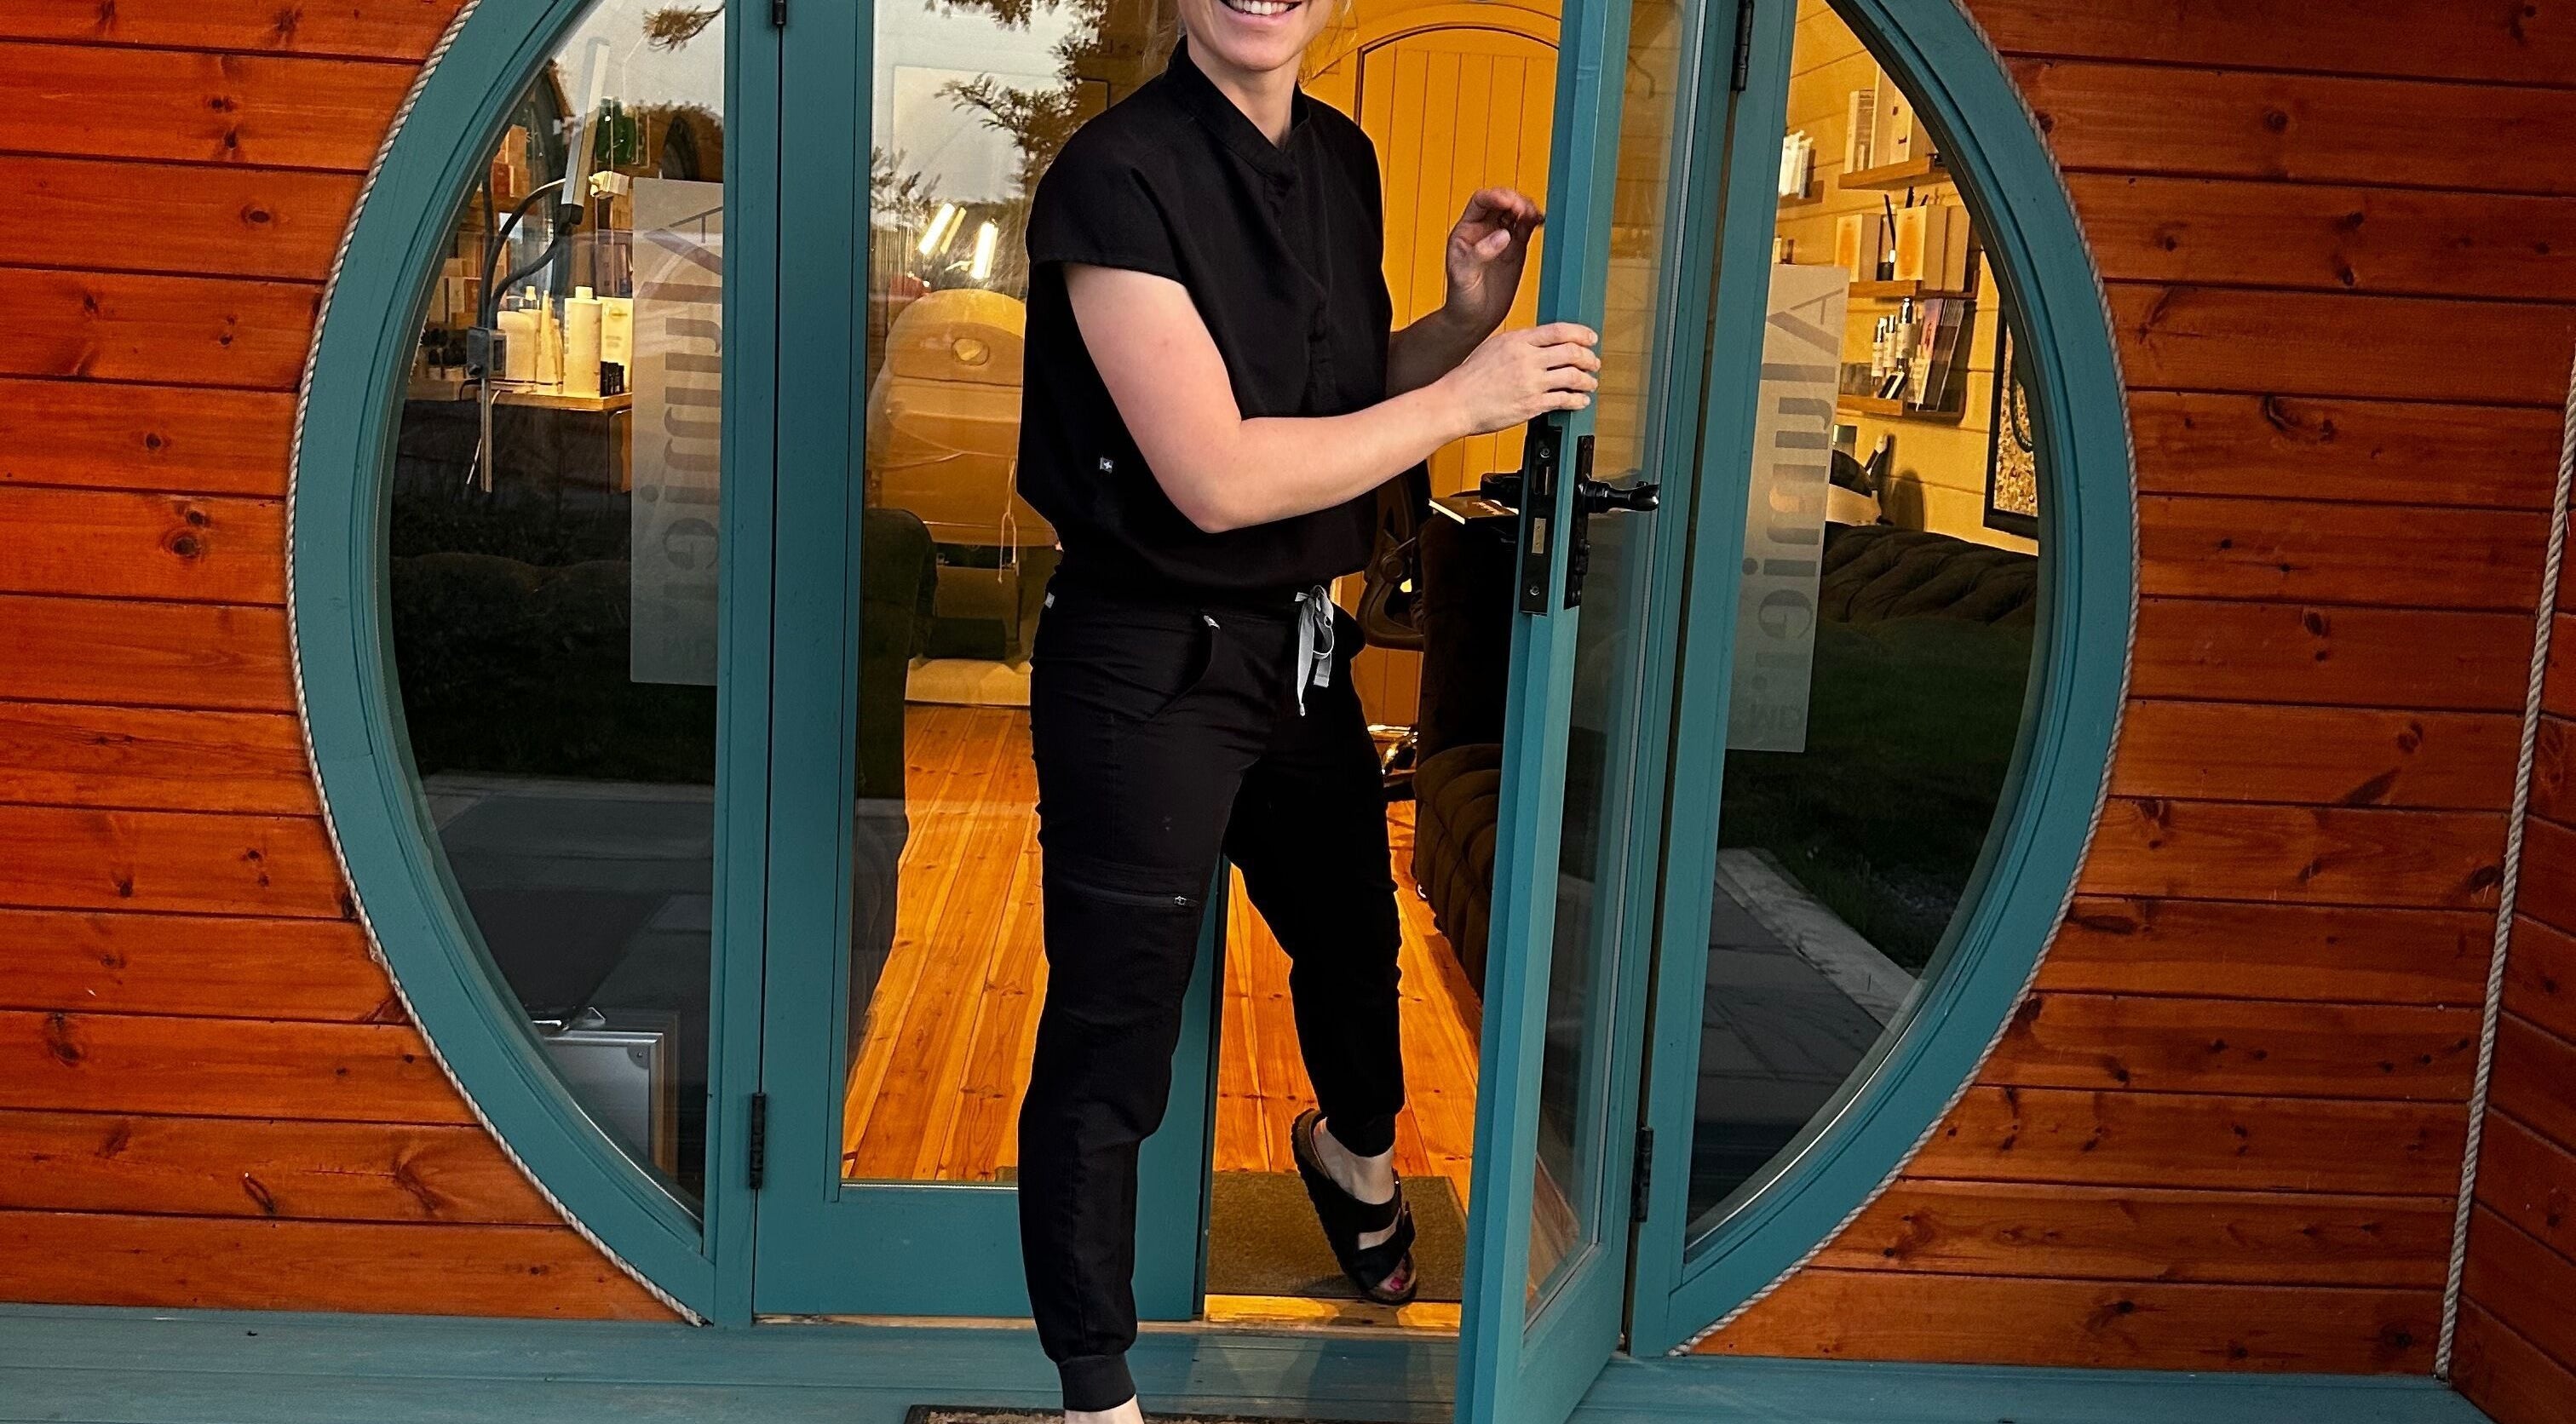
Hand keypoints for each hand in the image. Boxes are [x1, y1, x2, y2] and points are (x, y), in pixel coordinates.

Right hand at [1437, 322, 1599, 437]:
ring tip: (1590, 383)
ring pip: (1573, 376)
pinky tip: (1579, 401)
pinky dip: (1577, 400)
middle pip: (1572, 351)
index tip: (1590, 338)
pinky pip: (1564, 399)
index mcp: (1518, 340)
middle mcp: (1527, 358)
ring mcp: (1531, 382)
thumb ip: (1518, 344)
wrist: (1455, 402)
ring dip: (1587, 380)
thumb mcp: (1493, 347)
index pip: (1559, 330)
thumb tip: (1538, 344)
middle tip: (1593, 363)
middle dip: (1589, 358)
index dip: (1581, 333)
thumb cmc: (1468, 378)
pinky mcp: (1532, 404)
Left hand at [1443, 187, 1542, 333]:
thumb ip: (1481, 253)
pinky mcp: (1516, 249)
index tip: (1510, 202)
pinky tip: (1541, 221)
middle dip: (1515, 201)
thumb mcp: (1464, 275)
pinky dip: (1534, 221)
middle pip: (1501, 202)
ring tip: (1534, 216)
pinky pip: (1526, 227)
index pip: (1481, 201)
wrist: (1474, 320)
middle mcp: (1483, 230)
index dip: (1496, 197)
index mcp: (1466, 230)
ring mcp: (1501, 238)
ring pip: (1516, 212)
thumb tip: (1503, 235)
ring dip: (1527, 209)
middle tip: (1525, 210)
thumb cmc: (1462, 299)